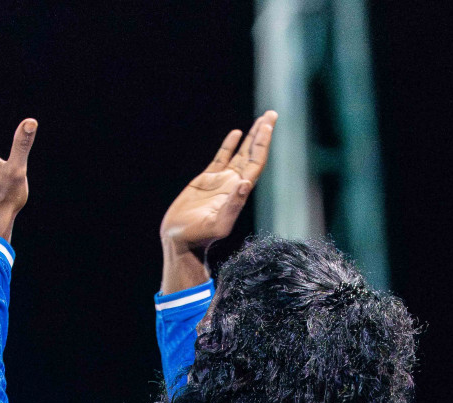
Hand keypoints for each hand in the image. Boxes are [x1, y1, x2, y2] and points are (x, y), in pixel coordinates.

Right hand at [160, 112, 276, 253]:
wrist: (181, 240)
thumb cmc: (200, 236)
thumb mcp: (218, 224)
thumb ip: (232, 206)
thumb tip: (245, 184)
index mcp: (240, 192)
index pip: (256, 162)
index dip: (262, 143)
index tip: (267, 125)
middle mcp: (234, 183)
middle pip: (253, 153)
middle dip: (262, 134)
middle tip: (271, 113)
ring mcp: (221, 181)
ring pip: (240, 153)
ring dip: (251, 137)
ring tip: (261, 119)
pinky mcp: (207, 180)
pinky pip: (222, 157)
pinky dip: (230, 145)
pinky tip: (236, 133)